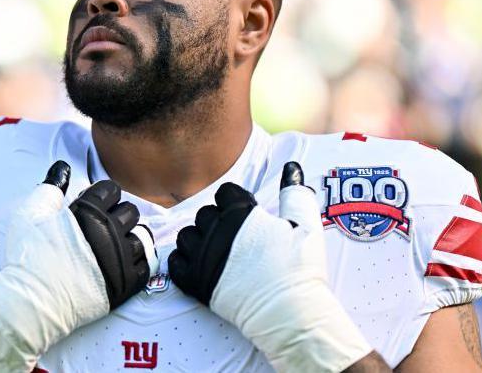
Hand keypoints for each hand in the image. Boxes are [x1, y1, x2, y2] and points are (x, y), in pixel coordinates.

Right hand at [0, 161, 157, 371]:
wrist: (32, 302)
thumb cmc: (28, 258)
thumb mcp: (30, 214)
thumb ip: (51, 187)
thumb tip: (63, 168)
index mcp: (89, 212)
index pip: (111, 189)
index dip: (100, 196)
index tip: (89, 207)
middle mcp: (110, 232)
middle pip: (131, 211)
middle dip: (117, 214)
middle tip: (102, 226)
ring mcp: (120, 259)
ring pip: (142, 238)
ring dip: (129, 238)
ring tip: (115, 245)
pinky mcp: (125, 284)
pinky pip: (146, 266)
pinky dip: (137, 263)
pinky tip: (122, 263)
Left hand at [169, 162, 371, 371]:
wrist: (290, 313)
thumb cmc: (301, 270)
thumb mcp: (306, 225)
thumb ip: (295, 193)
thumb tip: (291, 167)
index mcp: (240, 214)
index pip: (225, 193)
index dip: (237, 203)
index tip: (249, 217)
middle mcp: (216, 232)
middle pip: (205, 213)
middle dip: (219, 221)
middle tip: (237, 237)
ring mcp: (203, 258)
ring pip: (186, 236)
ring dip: (200, 239)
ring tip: (218, 250)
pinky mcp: (195, 283)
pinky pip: (175, 262)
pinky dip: (184, 261)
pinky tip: (201, 264)